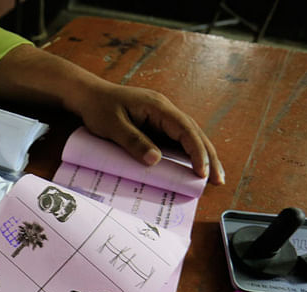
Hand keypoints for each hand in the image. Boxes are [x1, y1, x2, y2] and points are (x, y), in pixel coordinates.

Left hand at [0, 44, 223, 184]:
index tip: (202, 172)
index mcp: (158, 107)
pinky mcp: (156, 124)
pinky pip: (176, 139)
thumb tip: (155, 160)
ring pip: (189, 136)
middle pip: (194, 133)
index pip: (185, 129)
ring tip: (212, 178)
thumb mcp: (112, 126)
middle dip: (208, 157)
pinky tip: (192, 168)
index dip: (197, 151)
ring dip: (201, 155)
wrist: (87, 95)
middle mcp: (165, 110)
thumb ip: (133, 141)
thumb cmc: (98, 108)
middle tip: (219, 180)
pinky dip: (187, 153)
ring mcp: (161, 117)